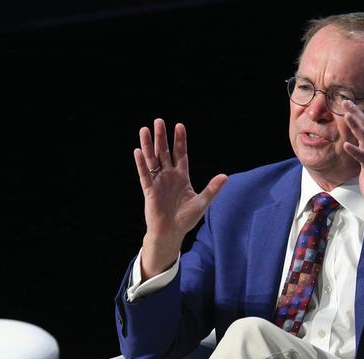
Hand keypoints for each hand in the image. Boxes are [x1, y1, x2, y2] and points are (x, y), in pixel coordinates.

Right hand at [134, 119, 226, 278]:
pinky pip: (145, 175)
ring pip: (152, 160)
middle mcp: (168, 176)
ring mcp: (158, 182)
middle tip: (159, 121)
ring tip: (145, 129)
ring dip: (148, 145)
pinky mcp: (150, 191)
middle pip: (164, 152)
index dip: (180, 141)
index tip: (179, 125)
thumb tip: (225, 176)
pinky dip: (141, 164)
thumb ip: (212, 189)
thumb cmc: (186, 218)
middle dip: (162, 137)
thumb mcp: (202, 202)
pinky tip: (138, 151)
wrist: (172, 232)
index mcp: (181, 177)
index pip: (180, 154)